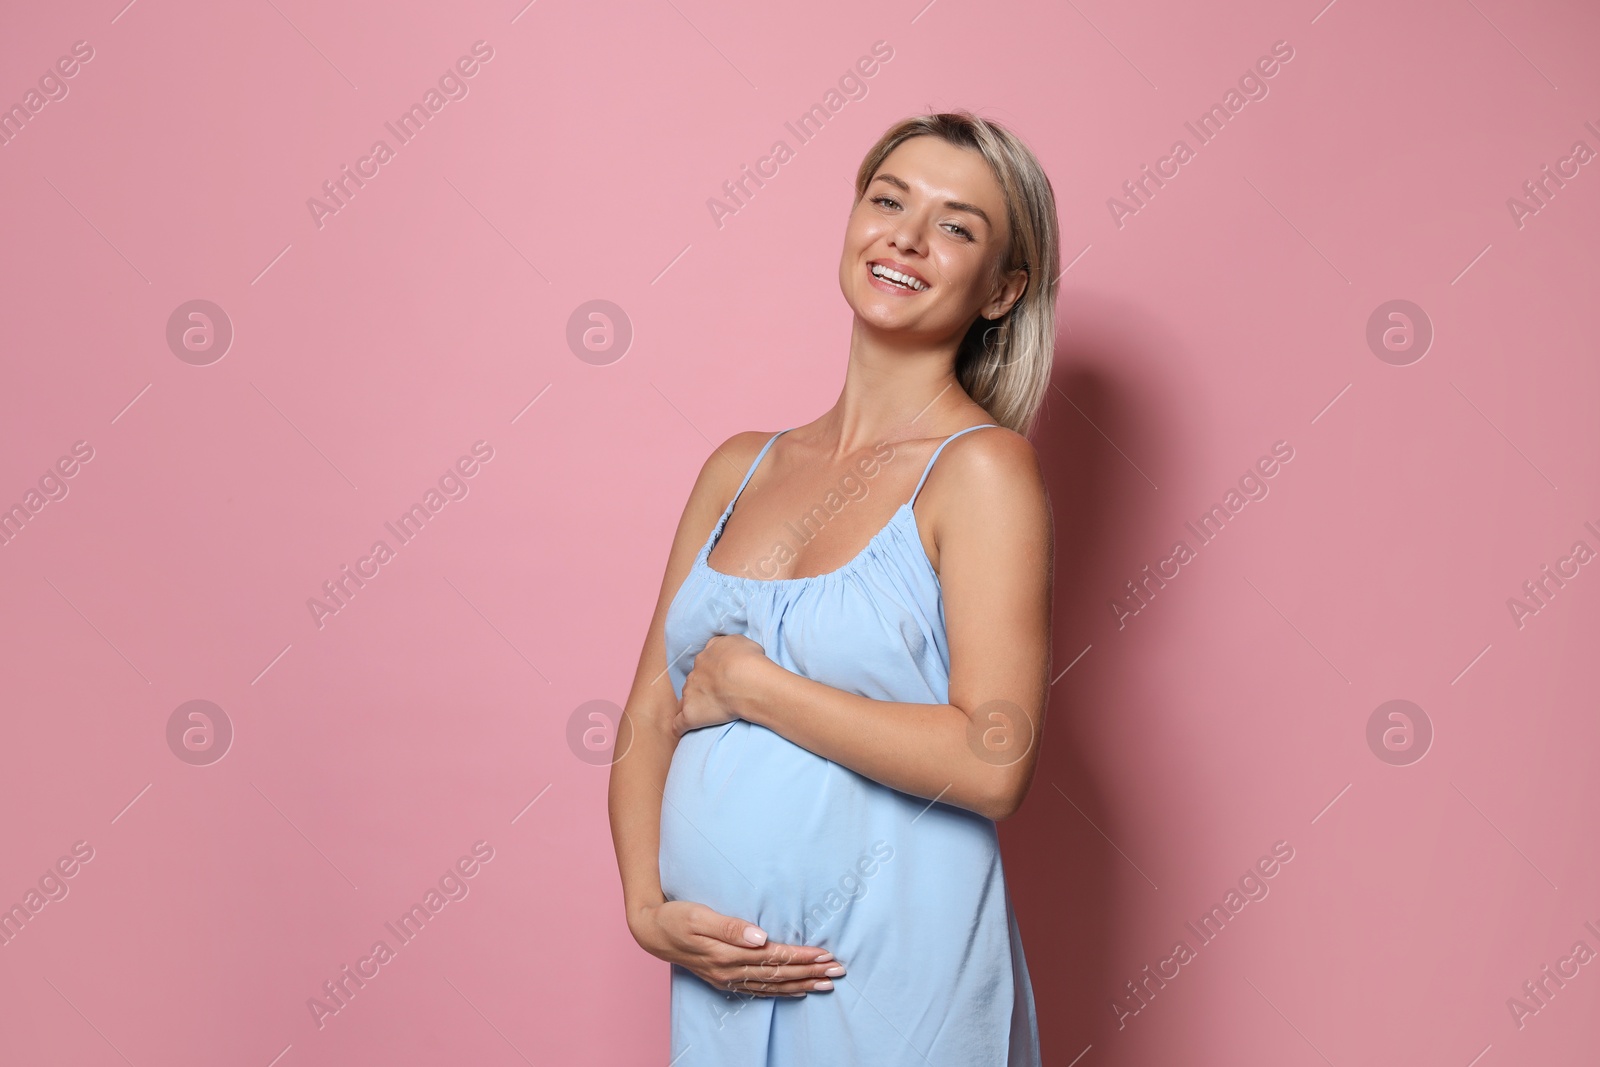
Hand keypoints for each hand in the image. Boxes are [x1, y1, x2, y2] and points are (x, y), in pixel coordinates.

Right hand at [630, 899, 843, 996]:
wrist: (652, 932)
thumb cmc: (676, 916)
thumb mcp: (699, 915)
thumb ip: (730, 927)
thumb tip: (761, 937)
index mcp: (727, 954)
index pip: (774, 957)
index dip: (801, 956)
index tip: (826, 954)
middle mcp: (730, 971)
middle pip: (778, 974)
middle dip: (810, 972)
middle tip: (839, 970)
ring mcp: (727, 978)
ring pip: (772, 985)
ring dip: (802, 984)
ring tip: (827, 983)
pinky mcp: (724, 980)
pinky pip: (759, 990)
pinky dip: (781, 992)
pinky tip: (797, 990)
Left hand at [676, 634, 768, 736]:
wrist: (744, 679)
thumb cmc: (748, 660)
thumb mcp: (742, 641)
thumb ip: (731, 645)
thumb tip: (732, 651)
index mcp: (707, 656)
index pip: (705, 661)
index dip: (711, 670)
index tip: (720, 676)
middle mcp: (696, 673)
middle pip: (694, 680)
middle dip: (702, 687)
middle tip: (718, 696)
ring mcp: (690, 694)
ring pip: (685, 699)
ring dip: (692, 704)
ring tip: (704, 713)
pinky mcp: (690, 714)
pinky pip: (679, 723)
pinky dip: (680, 727)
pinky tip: (683, 732)